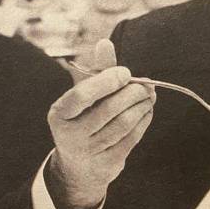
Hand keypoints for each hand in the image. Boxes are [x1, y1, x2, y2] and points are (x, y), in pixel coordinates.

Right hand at [46, 39, 155, 208]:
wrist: (79, 166)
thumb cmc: (83, 120)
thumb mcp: (83, 97)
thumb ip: (97, 71)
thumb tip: (105, 42)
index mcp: (60, 113)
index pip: (82, 94)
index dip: (107, 81)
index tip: (125, 73)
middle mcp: (70, 135)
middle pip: (109, 109)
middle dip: (133, 93)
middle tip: (146, 84)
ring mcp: (89, 152)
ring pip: (124, 124)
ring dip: (142, 106)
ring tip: (150, 95)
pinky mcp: (107, 163)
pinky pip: (132, 138)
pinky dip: (144, 121)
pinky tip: (147, 111)